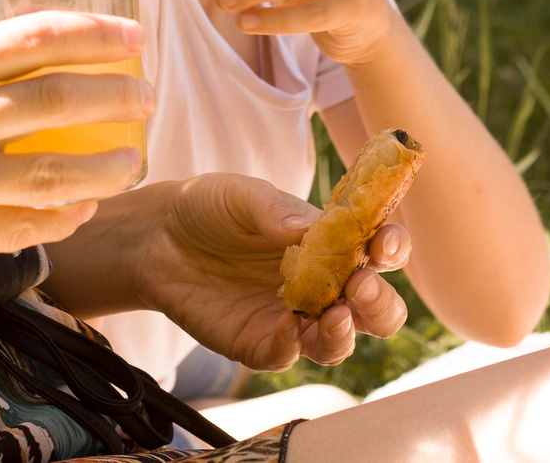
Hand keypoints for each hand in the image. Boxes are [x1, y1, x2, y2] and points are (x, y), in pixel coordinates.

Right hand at [0, 11, 150, 277]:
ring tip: (134, 158)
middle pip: (52, 105)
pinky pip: (23, 229)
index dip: (93, 35)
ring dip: (107, 168)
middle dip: (115, 97)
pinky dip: (64, 217)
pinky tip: (85, 206)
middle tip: (147, 95)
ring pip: (50, 177)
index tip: (133, 35)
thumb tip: (28, 47)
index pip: (29, 40)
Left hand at [132, 173, 409, 370]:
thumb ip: (277, 210)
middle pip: (376, 309)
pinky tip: (289, 328)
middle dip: (380, 302)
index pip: (379, 250)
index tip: (384, 244)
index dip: (392, 248)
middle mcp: (324, 284)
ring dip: (347, 332)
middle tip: (360, 286)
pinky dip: (295, 346)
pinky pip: (289, 355)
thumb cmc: (211, 208)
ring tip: (334, 315)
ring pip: (341, 341)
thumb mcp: (242, 196)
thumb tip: (312, 228)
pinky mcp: (262, 343)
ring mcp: (295, 317)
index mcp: (332, 241)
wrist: (157, 238)